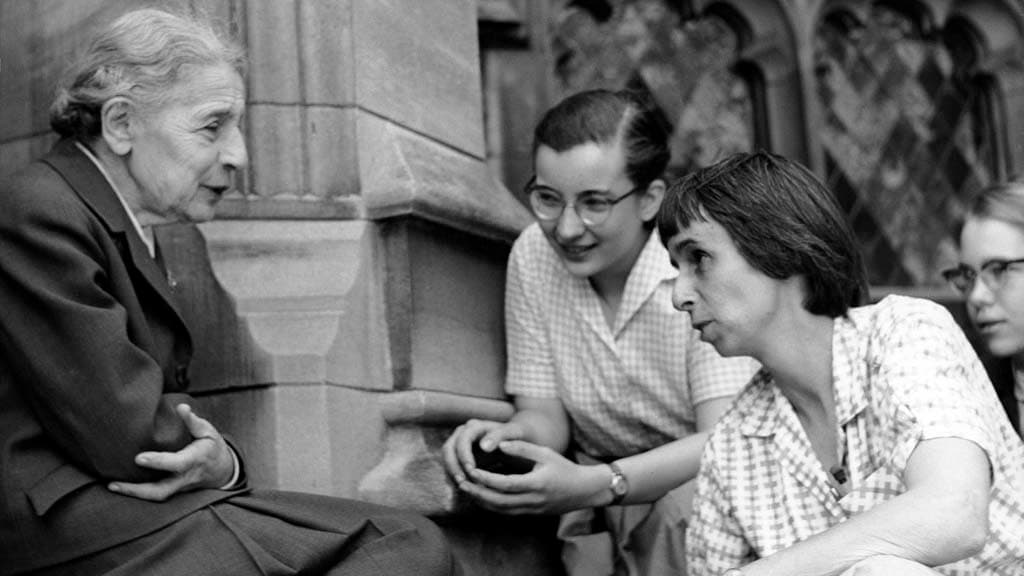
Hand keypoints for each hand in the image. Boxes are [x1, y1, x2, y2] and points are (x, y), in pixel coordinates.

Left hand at [108, 404, 233, 500]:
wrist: (223, 471)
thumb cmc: (212, 448)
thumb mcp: (208, 431)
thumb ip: (193, 421)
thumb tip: (182, 408)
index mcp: (195, 459)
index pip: (176, 463)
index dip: (158, 462)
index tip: (138, 458)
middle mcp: (185, 477)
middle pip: (161, 490)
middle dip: (137, 490)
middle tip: (114, 483)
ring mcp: (179, 487)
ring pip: (157, 496)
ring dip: (134, 494)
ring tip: (112, 486)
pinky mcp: (173, 490)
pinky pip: (156, 495)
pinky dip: (138, 493)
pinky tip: (121, 486)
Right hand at [442, 418, 526, 485]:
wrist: (518, 439)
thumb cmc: (517, 435)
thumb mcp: (513, 432)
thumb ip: (499, 436)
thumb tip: (484, 446)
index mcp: (474, 427)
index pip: (462, 440)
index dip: (464, 454)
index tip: (471, 469)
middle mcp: (463, 434)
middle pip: (448, 449)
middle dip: (453, 466)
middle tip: (462, 482)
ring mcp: (459, 447)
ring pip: (447, 461)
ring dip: (451, 475)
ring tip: (462, 490)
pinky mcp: (459, 459)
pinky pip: (450, 471)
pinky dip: (451, 483)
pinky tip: (454, 499)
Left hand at [459, 440, 608, 514]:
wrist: (584, 490)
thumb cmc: (565, 468)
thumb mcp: (545, 453)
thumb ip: (522, 448)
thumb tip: (498, 444)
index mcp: (536, 483)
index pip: (505, 484)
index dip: (486, 479)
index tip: (472, 470)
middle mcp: (533, 500)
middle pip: (498, 501)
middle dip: (477, 493)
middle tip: (461, 483)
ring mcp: (532, 510)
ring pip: (501, 510)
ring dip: (481, 501)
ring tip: (466, 490)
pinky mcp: (531, 514)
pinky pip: (507, 513)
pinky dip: (492, 506)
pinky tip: (481, 498)